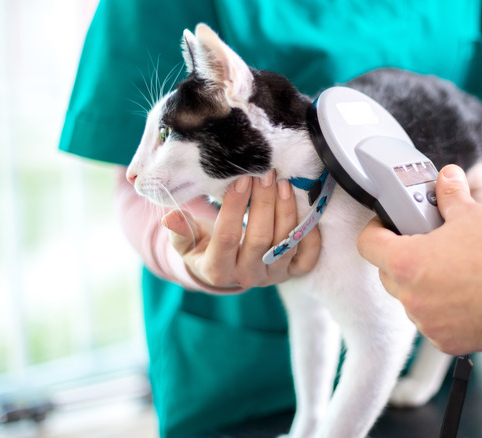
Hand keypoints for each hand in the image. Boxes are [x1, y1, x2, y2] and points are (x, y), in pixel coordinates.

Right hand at [162, 170, 320, 291]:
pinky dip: (310, 234)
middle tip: (266, 173)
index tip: (240, 179)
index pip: (227, 237)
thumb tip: (170, 217)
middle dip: (264, 202)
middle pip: (260, 238)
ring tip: (282, 182)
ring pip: (285, 244)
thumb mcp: (186, 243)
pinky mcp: (292, 273)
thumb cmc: (204, 249)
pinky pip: (308, 258)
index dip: (234, 207)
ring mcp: (272, 276)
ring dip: (286, 211)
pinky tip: (304, 208)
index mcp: (217, 270)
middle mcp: (247, 277)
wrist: (225, 271)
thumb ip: (180, 230)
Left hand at [357, 165, 481, 354]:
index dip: (377, 230)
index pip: (367, 245)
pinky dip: (444, 311)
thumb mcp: (473, 214)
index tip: (389, 225)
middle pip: (388, 274)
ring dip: (424, 286)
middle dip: (402, 258)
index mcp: (407, 263)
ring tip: (455, 271)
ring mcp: (429, 324)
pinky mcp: (448, 343)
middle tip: (428, 244)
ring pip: (413, 300)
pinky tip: (468, 295)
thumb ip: (450, 195)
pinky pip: (434, 323)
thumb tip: (447, 178)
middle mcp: (412, 298)